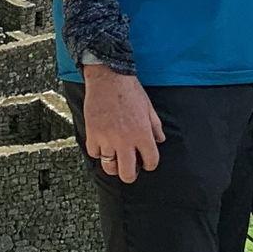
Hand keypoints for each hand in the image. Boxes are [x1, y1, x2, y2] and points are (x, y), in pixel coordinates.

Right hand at [83, 66, 164, 183]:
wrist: (108, 77)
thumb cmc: (130, 90)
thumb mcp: (148, 107)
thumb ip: (155, 126)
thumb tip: (160, 140)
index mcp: (142, 133)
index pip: (151, 161)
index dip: (150, 164)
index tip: (147, 162)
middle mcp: (125, 140)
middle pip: (128, 174)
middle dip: (131, 174)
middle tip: (130, 168)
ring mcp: (107, 139)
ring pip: (109, 167)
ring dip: (114, 165)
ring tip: (116, 158)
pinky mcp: (92, 134)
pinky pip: (94, 154)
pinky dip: (98, 152)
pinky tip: (103, 145)